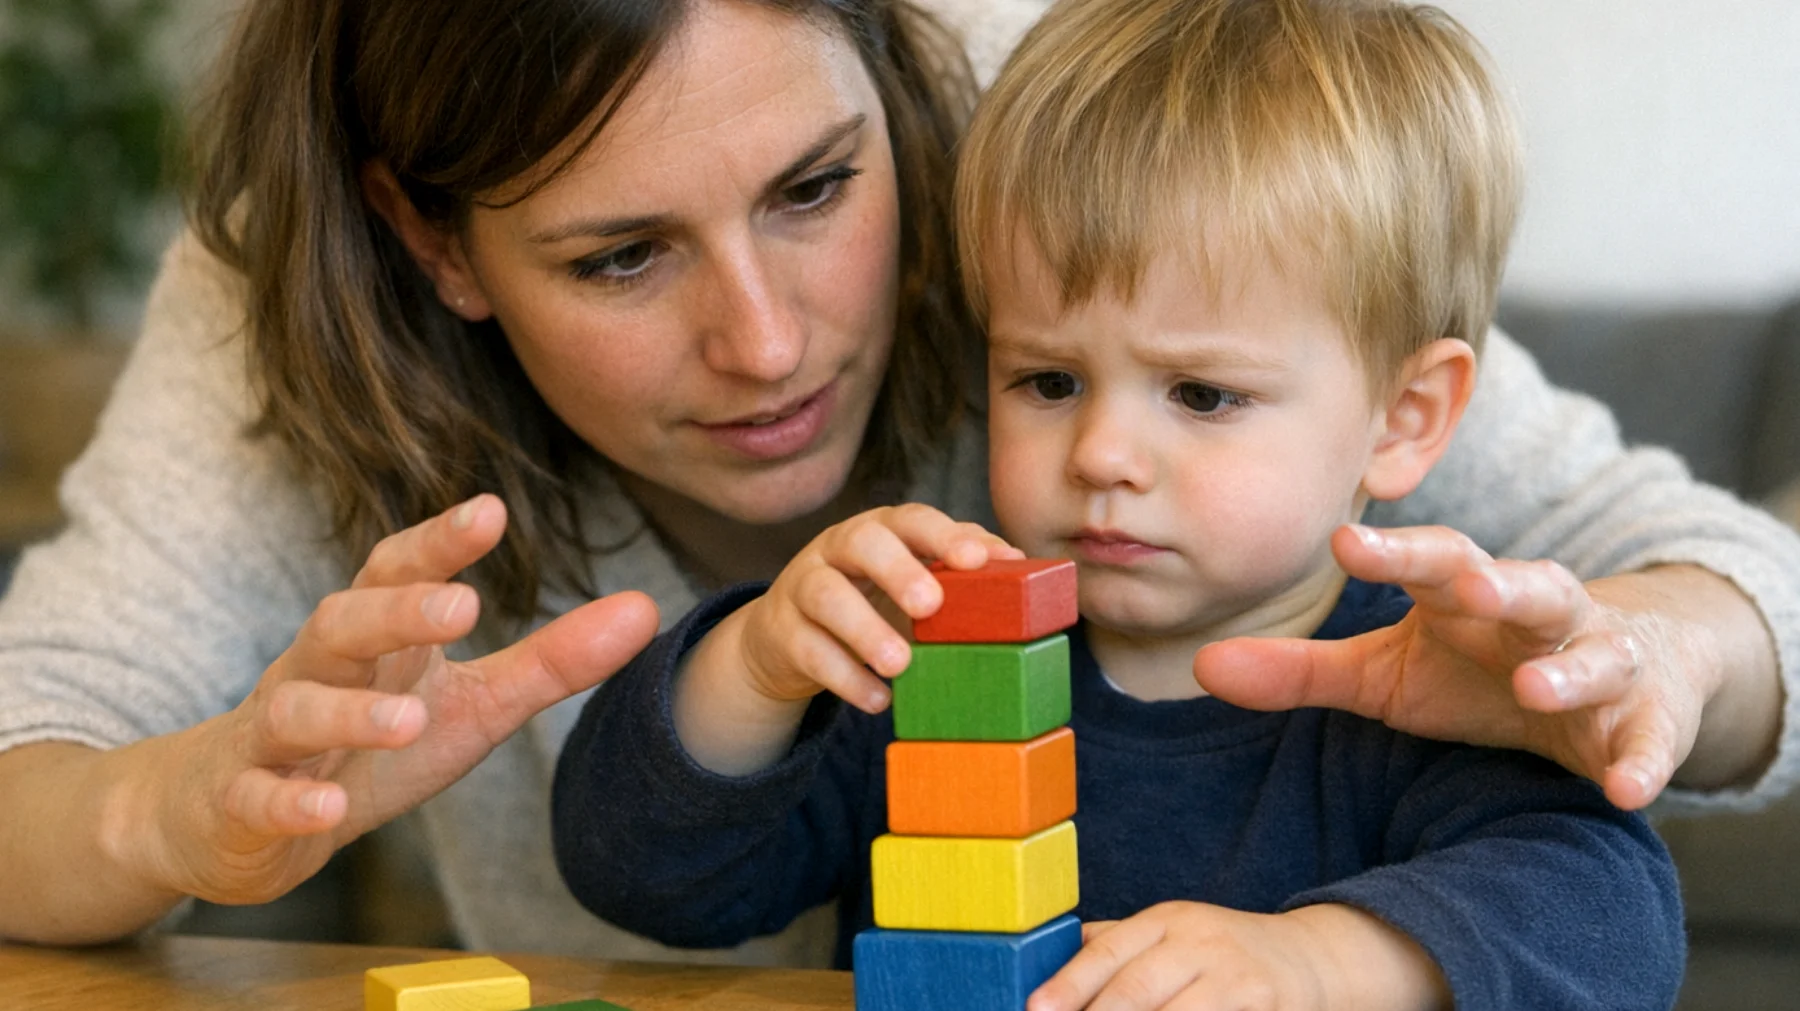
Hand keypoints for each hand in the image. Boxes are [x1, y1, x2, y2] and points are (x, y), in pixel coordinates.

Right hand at [112, 494, 659, 905]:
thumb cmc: (368, 744)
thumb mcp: (470, 704)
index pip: (397, 570)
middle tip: (460, 608)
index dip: (439, 541)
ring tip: (405, 719)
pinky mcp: (241, 803)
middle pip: (343, 622)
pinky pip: (258, 797)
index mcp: (376, 638)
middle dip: (396, 611)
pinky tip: (328, 810)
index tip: (492, 511)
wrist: (228, 817)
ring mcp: (271, 738)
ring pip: (295, 709)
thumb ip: (551, 661)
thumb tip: (646, 610)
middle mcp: (317, 671)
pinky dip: (290, 802)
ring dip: (348, 714)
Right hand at [728, 503, 1021, 712]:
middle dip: (898, 570)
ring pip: (826, 595)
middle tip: (930, 605)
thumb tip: (1018, 563)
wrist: (786, 638)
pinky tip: (879, 701)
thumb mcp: (911, 581)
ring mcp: (802, 586)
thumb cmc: (868, 602)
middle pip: (862, 541)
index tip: (977, 561)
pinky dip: (846, 678)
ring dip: (865, 629)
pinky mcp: (781, 630)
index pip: (911, 519)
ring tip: (901, 664)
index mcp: (879, 530)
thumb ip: (958, 570)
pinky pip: (808, 650)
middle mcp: (836, 548)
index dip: (944, 536)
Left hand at [1026, 903, 1325, 1010]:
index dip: (1069, 983)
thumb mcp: (1171, 933)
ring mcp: (1236, 977)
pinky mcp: (1265, 1007)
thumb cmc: (1219, 952)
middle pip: (1137, 988)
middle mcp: (1200, 943)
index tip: (1036, 1008)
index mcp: (1166, 920)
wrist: (1310, 959)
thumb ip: (1117, 944)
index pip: (1108, 950)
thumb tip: (1042, 960)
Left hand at [1194, 523, 1707, 809]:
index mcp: (1466, 594)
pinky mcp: (1645, 716)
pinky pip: (1650, 736)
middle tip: (1471, 587)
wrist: (1613, 677)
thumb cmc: (1477, 669)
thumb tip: (1200, 666)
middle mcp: (1538, 615)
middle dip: (1501, 585)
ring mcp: (1600, 660)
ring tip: (1535, 688)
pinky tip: (1628, 788)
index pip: (1431, 560)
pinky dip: (1644, 759)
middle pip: (1526, 586)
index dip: (1392, 553)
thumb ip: (1302, 670)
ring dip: (1569, 670)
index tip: (1345, 543)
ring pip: (1594, 653)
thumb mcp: (1387, 672)